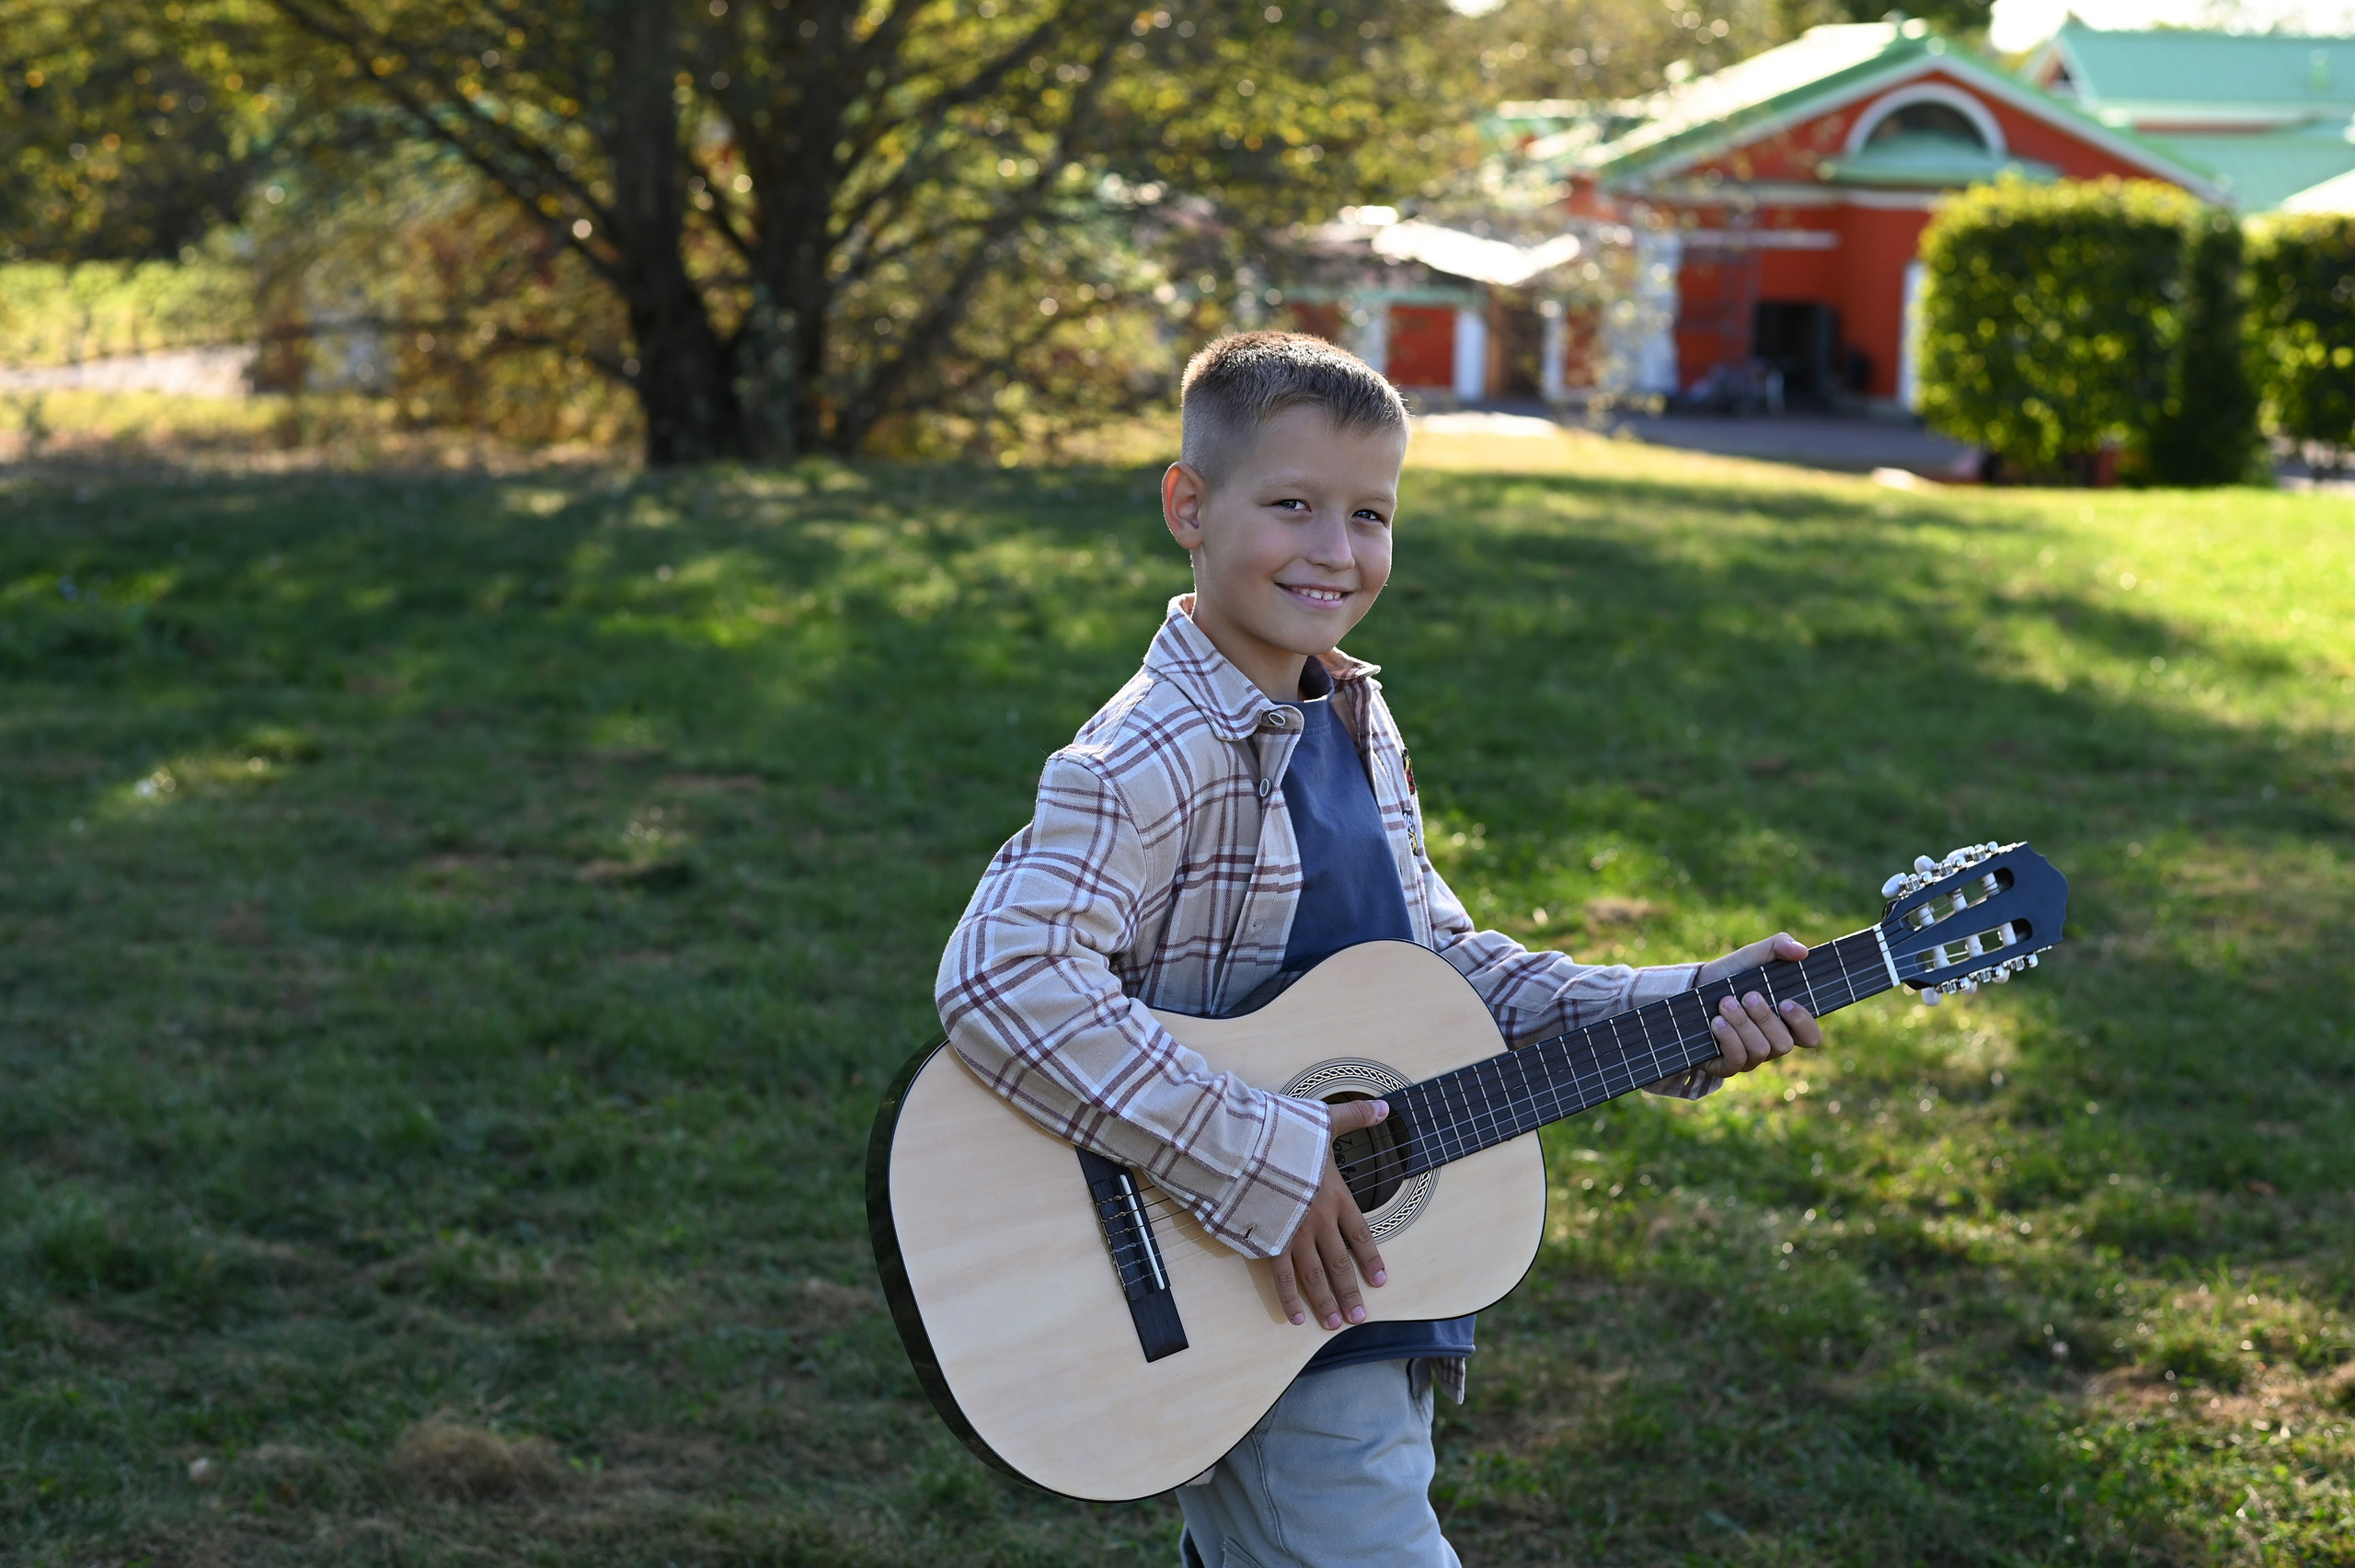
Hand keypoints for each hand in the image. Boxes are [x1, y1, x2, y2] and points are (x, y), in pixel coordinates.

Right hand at [1273, 1099, 1389, 1330]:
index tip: (1380, 1281)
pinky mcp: (1266, 1240)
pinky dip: (1289, 1299)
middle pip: (1340, 1263)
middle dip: (1351, 1292)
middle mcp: (1318, 1220)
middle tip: (1360, 1317)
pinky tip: (1296, 1317)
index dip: (1371, 1259)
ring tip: (1335, 1324)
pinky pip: (1281, 1277)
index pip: (1360, 1234)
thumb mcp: (1322, 1118)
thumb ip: (1355, 1116)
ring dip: (1326, 1302)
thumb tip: (1386, 1107)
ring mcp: (1293, 1233)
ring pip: (1315, 1276)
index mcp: (1334, 1194)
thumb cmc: (1281, 1130)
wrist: (1243, 1145)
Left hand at [1696, 932, 1823, 1076]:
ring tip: (1725, 1003)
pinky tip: (1716, 1022)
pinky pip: (1737, 1061)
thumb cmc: (1730, 974)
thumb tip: (1802, 951)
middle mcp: (1771, 1043)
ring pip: (1761, 1050)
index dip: (1804, 1024)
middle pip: (1784, 1044)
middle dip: (1765, 1018)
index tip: (1785, 1002)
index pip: (1811, 1037)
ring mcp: (1750, 1057)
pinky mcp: (1726, 1065)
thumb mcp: (1754, 955)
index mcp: (1786, 1022)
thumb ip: (1780, 946)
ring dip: (1742, 1024)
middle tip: (1747, 996)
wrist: (1692, 987)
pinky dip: (1728, 1038)